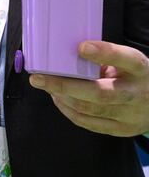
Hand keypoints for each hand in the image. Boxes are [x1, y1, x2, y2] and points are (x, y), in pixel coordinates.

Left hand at [29, 40, 148, 136]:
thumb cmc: (135, 77)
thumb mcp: (129, 63)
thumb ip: (106, 59)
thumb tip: (69, 53)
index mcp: (141, 70)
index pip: (127, 59)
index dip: (105, 53)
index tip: (81, 47)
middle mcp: (137, 94)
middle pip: (100, 94)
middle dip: (64, 86)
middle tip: (38, 78)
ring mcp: (130, 115)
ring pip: (89, 110)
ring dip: (62, 97)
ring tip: (46, 86)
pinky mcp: (121, 129)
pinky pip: (88, 123)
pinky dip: (68, 110)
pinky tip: (58, 99)